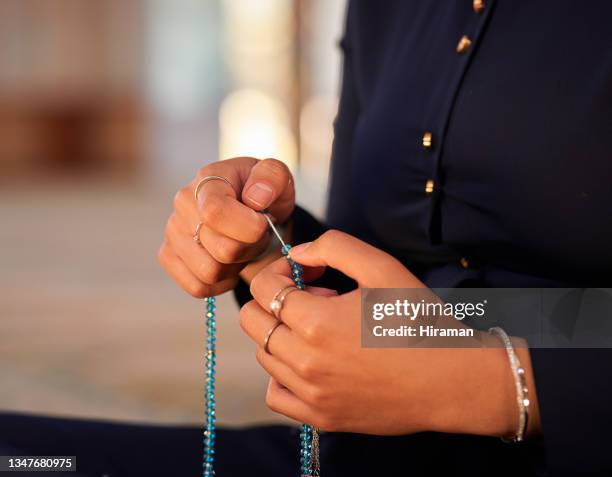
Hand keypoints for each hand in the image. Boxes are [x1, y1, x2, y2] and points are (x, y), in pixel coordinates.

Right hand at [159, 157, 294, 296]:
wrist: (251, 209)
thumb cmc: (264, 194)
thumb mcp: (278, 178)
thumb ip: (272, 177)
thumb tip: (255, 198)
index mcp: (208, 180)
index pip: (215, 212)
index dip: (248, 228)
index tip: (265, 223)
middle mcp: (182, 204)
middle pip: (222, 249)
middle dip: (250, 248)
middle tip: (257, 236)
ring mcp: (172, 231)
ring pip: (209, 272)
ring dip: (235, 266)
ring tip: (242, 247)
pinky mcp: (168, 255)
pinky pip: (197, 286)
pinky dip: (220, 283)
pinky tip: (230, 264)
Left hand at [240, 230, 539, 436]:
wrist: (451, 379)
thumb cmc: (419, 320)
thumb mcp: (382, 268)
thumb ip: (334, 247)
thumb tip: (299, 253)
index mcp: (315, 323)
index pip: (263, 287)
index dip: (279, 271)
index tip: (306, 274)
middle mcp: (304, 362)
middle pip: (253, 321)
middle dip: (275, 301)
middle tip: (315, 301)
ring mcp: (310, 394)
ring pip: (264, 355)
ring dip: (282, 334)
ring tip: (321, 331)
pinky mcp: (321, 417)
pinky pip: (276, 395)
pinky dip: (283, 375)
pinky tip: (312, 362)